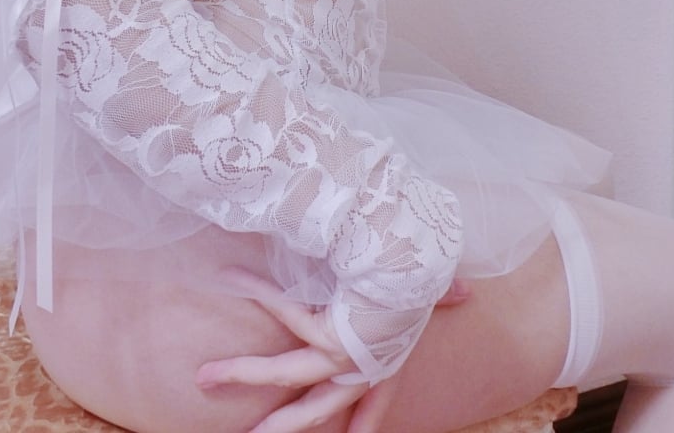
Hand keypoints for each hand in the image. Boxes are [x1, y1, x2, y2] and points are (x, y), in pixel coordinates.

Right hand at [196, 269, 471, 432]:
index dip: (361, 423)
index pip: (375, 402)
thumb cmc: (422, 265)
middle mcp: (363, 366)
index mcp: (389, 357)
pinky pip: (283, 311)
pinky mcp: (327, 339)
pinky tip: (231, 275)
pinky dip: (258, 289)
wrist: (416, 257)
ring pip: (285, 374)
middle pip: (315, 408)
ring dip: (242, 373)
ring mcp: (342, 356)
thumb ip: (443, 293)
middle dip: (279, 424)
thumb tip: (469, 293)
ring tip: (204, 378)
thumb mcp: (430, 286)